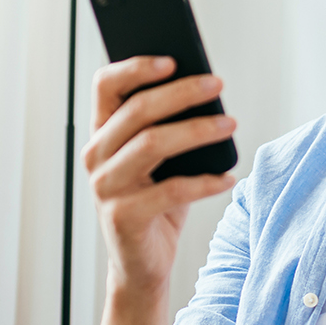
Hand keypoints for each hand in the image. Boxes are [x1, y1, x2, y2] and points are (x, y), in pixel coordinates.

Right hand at [84, 57, 237, 294]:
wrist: (142, 265)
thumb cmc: (156, 204)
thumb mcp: (161, 161)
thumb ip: (169, 127)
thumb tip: (205, 90)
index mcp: (101, 134)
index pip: (105, 86)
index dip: (135, 67)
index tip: (173, 59)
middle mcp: (95, 156)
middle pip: (136, 111)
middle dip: (181, 93)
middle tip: (216, 85)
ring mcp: (105, 187)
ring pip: (152, 144)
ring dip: (197, 130)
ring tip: (230, 125)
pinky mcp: (121, 217)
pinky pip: (170, 191)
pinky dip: (205, 182)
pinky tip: (228, 177)